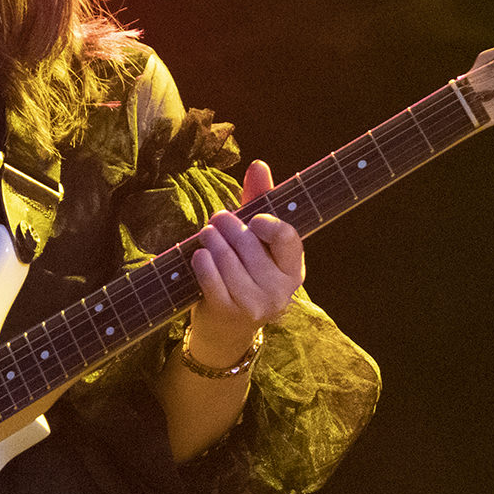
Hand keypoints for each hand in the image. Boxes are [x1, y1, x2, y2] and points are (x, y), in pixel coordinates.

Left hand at [185, 160, 304, 366]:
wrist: (227, 329)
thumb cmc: (245, 275)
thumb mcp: (257, 242)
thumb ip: (260, 202)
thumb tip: (258, 164)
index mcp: (293, 270)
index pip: (286, 236)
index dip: (266, 223)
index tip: (253, 219)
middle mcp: (280, 290)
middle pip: (249, 243)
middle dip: (229, 226)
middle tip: (218, 219)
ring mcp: (254, 304)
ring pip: (227, 258)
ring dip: (211, 240)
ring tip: (206, 234)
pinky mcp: (228, 312)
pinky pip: (210, 276)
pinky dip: (201, 261)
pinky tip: (199, 254)